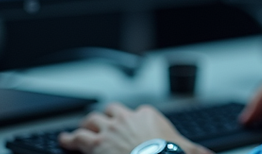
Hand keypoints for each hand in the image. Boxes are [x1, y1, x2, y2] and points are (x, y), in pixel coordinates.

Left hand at [58, 102, 211, 153]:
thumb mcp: (187, 149)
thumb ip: (198, 151)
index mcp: (148, 116)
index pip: (140, 113)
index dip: (134, 120)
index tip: (134, 126)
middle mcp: (126, 118)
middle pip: (111, 111)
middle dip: (106, 117)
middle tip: (102, 124)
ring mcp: (108, 129)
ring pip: (92, 120)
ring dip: (86, 126)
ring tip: (80, 131)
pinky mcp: (93, 143)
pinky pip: (77, 137)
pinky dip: (69, 138)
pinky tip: (63, 140)